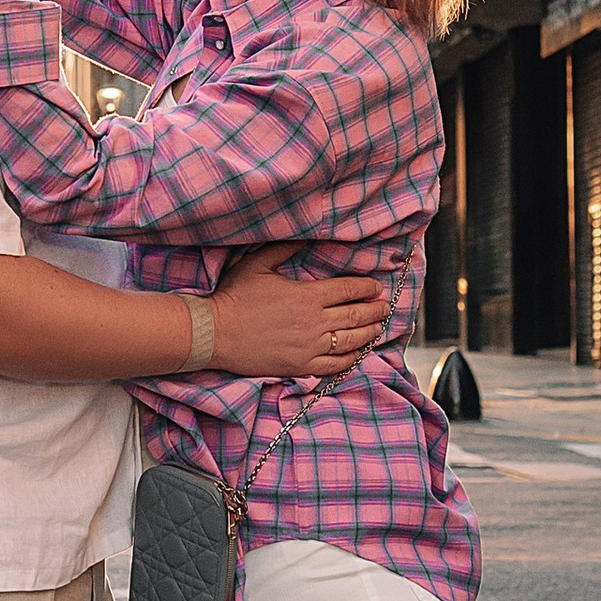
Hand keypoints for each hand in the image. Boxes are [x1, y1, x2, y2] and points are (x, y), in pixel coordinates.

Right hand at [204, 242, 388, 383]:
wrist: (215, 333)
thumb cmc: (234, 297)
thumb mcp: (258, 264)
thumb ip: (285, 248)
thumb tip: (305, 235)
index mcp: (307, 296)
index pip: (348, 290)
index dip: (366, 288)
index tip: (375, 287)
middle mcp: (314, 322)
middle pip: (355, 315)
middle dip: (375, 310)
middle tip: (385, 306)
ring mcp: (309, 347)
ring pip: (351, 340)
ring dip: (369, 332)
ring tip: (378, 327)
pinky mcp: (301, 366)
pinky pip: (335, 364)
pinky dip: (351, 357)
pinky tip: (358, 352)